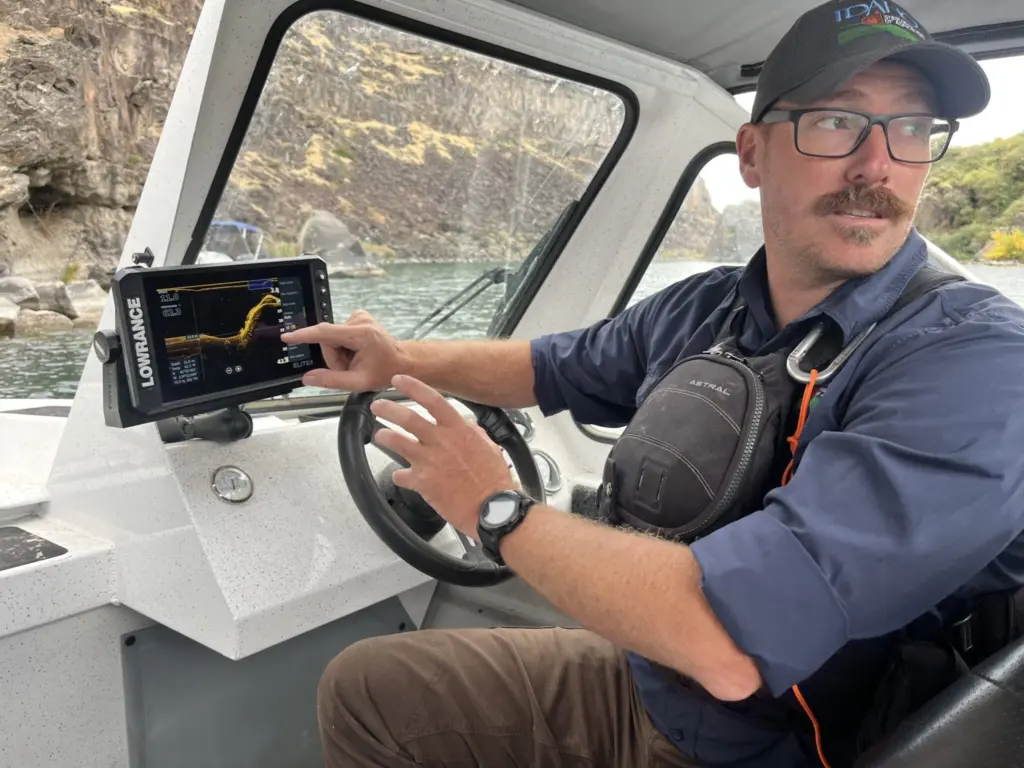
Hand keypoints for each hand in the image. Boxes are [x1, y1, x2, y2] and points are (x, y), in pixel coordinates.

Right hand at [280, 311, 404, 390]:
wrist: (402, 362)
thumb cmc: (385, 371)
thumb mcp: (358, 382)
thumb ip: (331, 380)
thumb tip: (307, 378)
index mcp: (361, 334)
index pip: (325, 333)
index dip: (304, 335)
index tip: (288, 336)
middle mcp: (359, 320)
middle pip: (328, 340)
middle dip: (334, 358)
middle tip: (350, 369)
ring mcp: (359, 317)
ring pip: (332, 338)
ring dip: (339, 354)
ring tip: (356, 362)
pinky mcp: (358, 317)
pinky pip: (338, 334)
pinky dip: (343, 347)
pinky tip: (356, 353)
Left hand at [370, 374, 516, 537]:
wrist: (491, 508)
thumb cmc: (494, 481)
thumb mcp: (488, 447)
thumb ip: (472, 432)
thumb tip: (465, 425)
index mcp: (458, 430)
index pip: (432, 400)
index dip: (413, 387)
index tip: (399, 380)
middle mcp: (441, 441)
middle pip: (407, 418)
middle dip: (388, 409)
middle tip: (377, 406)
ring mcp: (429, 461)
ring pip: (397, 442)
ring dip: (384, 436)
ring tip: (378, 435)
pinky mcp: (422, 482)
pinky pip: (401, 476)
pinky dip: (399, 475)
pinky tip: (399, 476)